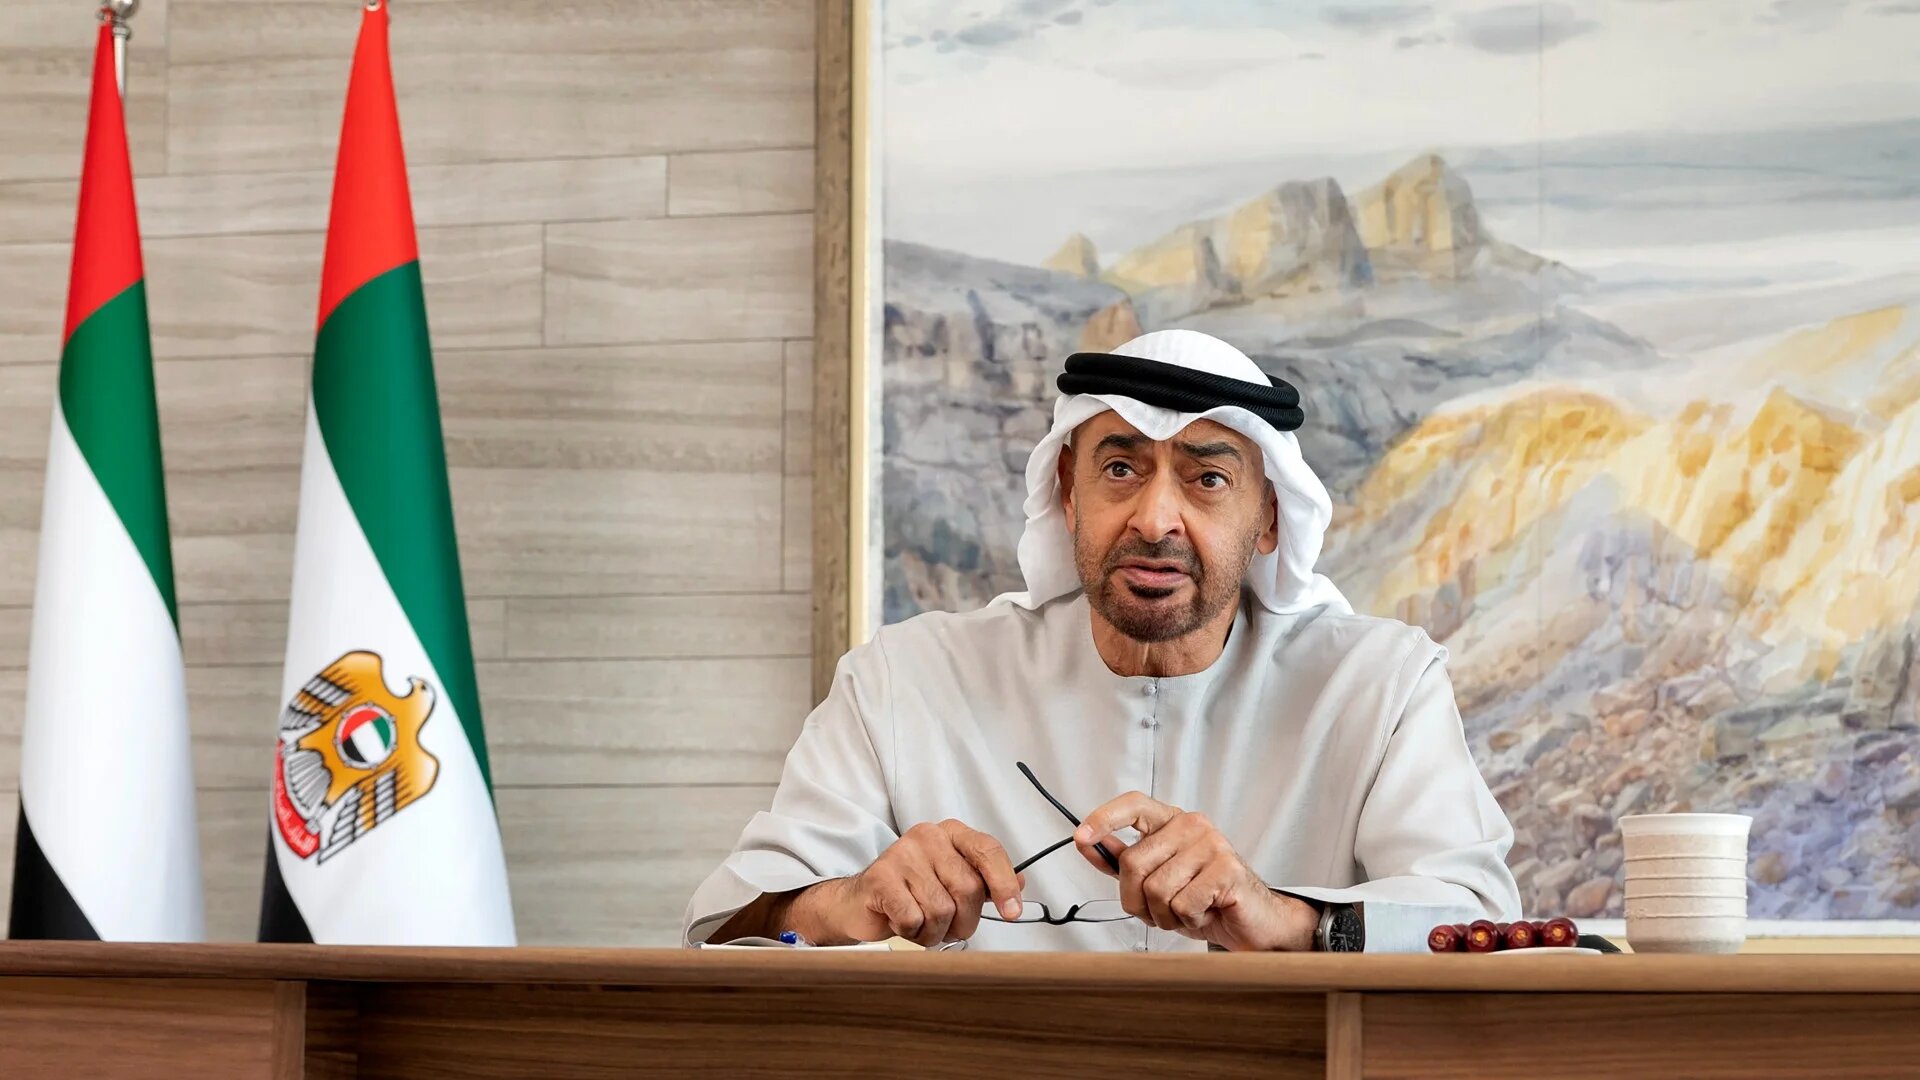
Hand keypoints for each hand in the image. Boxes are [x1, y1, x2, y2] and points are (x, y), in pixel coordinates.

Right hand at [792, 820, 1023, 946]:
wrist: (861, 904)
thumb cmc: (911, 893)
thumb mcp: (952, 882)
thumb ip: (985, 881)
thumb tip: (1021, 883)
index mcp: (950, 834)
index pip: (988, 850)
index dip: (1004, 883)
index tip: (1012, 912)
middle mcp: (928, 837)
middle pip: (967, 888)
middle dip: (964, 920)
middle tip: (950, 927)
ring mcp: (901, 854)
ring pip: (941, 908)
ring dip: (935, 931)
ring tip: (921, 924)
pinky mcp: (880, 878)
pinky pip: (914, 918)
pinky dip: (912, 932)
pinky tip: (902, 923)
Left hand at [1075, 792, 1317, 951]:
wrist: (1253, 923)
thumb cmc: (1205, 900)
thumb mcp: (1157, 880)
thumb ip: (1123, 862)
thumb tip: (1089, 844)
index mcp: (1172, 822)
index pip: (1134, 804)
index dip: (1104, 818)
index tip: (1081, 837)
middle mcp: (1192, 825)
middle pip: (1133, 863)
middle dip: (1136, 900)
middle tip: (1159, 911)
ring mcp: (1212, 844)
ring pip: (1156, 889)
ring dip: (1165, 916)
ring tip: (1187, 912)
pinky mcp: (1227, 870)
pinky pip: (1182, 904)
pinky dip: (1188, 921)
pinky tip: (1205, 914)